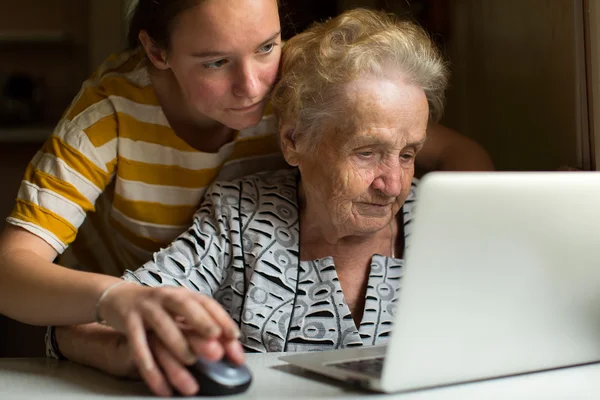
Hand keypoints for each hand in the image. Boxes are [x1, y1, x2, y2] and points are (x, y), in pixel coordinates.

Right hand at [97, 283, 243, 392]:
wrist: (120, 298)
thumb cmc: (158, 309)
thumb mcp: (180, 314)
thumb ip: (201, 329)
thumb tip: (229, 348)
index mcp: (183, 294)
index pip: (206, 303)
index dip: (222, 318)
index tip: (234, 337)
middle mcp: (166, 297)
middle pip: (185, 306)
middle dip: (201, 322)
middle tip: (215, 340)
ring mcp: (146, 308)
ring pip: (162, 325)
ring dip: (177, 344)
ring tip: (191, 361)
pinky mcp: (128, 321)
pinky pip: (138, 345)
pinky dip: (149, 365)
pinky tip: (160, 383)